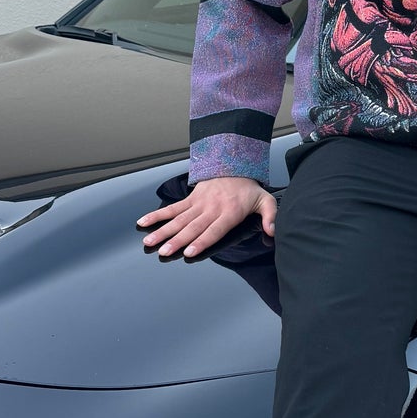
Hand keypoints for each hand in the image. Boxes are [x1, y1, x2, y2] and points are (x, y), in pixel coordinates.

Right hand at [136, 176, 275, 259]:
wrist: (234, 164)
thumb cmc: (248, 189)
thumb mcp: (265, 200)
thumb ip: (270, 216)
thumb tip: (272, 231)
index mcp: (229, 212)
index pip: (214, 230)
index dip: (201, 241)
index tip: (189, 252)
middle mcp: (211, 209)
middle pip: (192, 227)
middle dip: (177, 241)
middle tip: (164, 252)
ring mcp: (198, 204)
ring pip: (178, 220)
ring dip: (162, 231)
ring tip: (149, 242)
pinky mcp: (190, 199)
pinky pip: (172, 208)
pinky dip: (157, 216)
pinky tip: (143, 223)